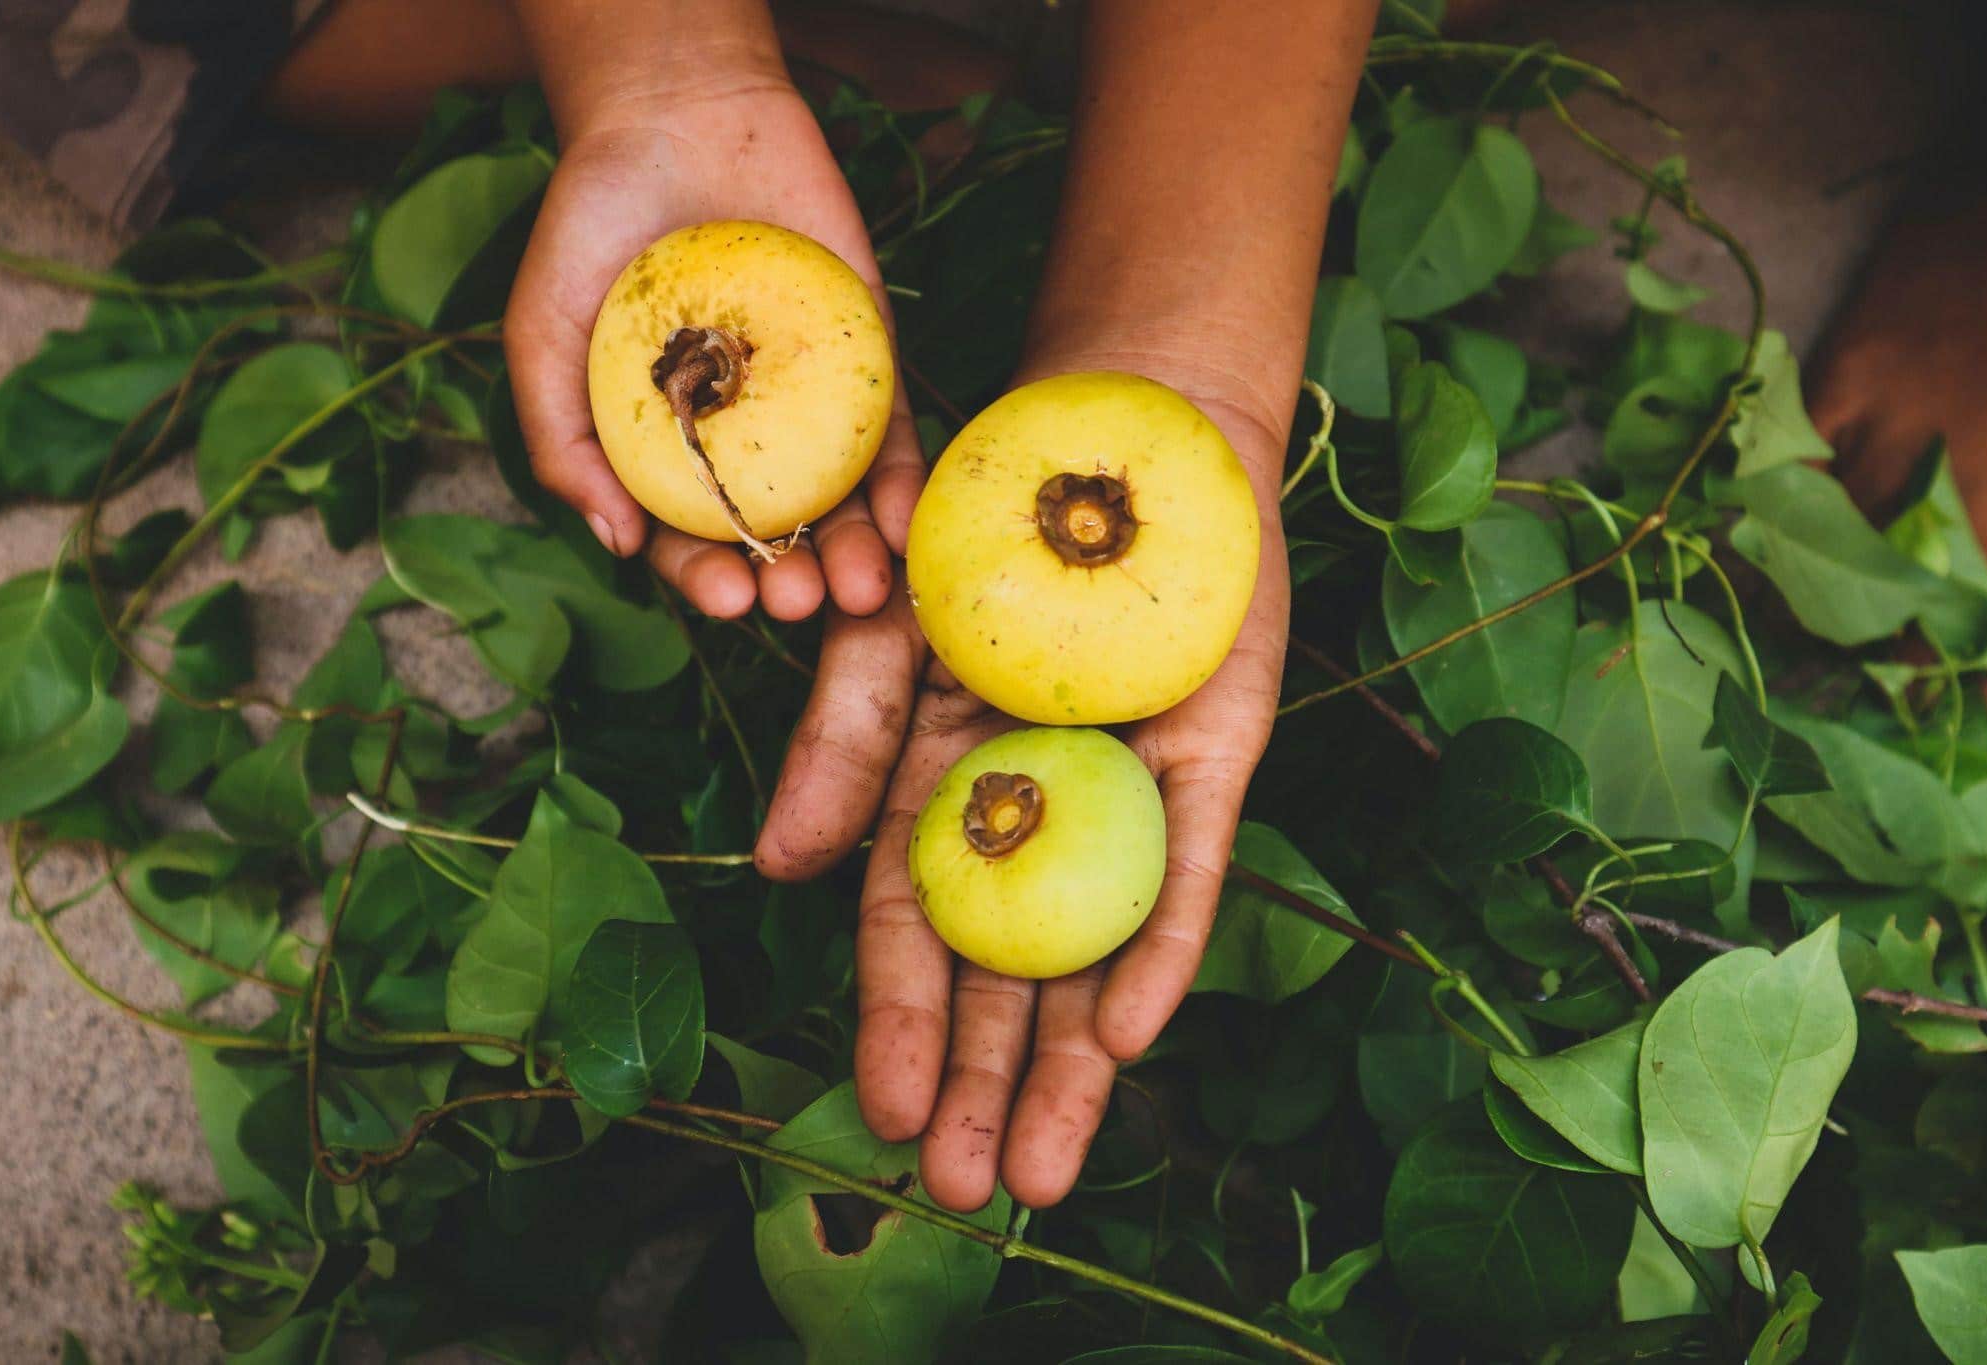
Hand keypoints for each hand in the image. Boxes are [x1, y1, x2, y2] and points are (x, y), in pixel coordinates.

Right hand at [504, 75, 924, 621]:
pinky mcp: (868, 360)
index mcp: (666, 452)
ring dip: (854, 554)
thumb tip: (615, 544)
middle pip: (775, 534)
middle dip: (790, 581)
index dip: (708, 578)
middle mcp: (744, 442)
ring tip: (860, 588)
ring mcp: (811, 405)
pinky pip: (893, 434)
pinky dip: (902, 483)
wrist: (676, 116)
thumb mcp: (544, 334)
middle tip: (799, 604)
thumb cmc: (593, 229)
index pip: (690, 539)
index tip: (729, 599)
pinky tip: (904, 524)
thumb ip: (562, 441)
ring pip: (841, 501)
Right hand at [757, 374, 1289, 1209]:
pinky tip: (1131, 1026)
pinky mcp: (1212, 759)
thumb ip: (841, 744)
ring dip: (1070, 1063)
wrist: (1110, 430)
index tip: (880, 1116)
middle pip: (1007, 975)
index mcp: (950, 793)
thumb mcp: (885, 631)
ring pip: (1096, 952)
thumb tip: (774, 868)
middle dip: (983, 1083)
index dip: (898, 1024)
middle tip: (964, 1190)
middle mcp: (1041, 816)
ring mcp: (1129, 796)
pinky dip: (1160, 942)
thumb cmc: (980, 526)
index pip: (919, 936)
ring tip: (1040, 1168)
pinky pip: (1186, 868)